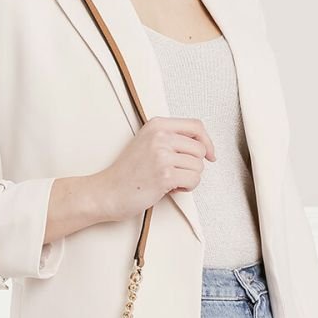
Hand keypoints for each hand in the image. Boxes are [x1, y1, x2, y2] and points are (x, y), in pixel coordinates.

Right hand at [91, 115, 216, 222]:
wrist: (107, 192)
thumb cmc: (127, 173)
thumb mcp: (147, 144)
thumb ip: (171, 139)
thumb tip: (204, 146)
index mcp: (156, 124)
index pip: (196, 126)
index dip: (207, 141)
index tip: (209, 154)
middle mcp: (160, 136)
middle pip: (200, 148)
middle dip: (193, 165)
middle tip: (175, 174)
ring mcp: (162, 154)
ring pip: (199, 166)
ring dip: (189, 178)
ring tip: (169, 181)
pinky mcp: (165, 174)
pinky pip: (194, 180)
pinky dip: (186, 188)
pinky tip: (169, 189)